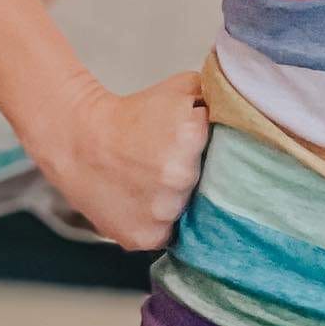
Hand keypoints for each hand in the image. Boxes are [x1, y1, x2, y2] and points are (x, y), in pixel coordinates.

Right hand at [26, 68, 211, 251]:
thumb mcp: (179, 88)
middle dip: (195, 176)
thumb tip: (245, 107)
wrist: (79, 139)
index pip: (224, 150)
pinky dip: (158, 224)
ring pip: (188, 213)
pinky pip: (165, 235)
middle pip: (208, 185)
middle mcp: (180, 176)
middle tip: (170, 165)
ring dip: (178, 202)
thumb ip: (217, 96)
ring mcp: (162, 211)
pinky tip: (143, 203)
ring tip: (156, 185)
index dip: (207, 149)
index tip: (190, 146)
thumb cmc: (132, 113)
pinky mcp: (144, 236)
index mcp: (192, 136)